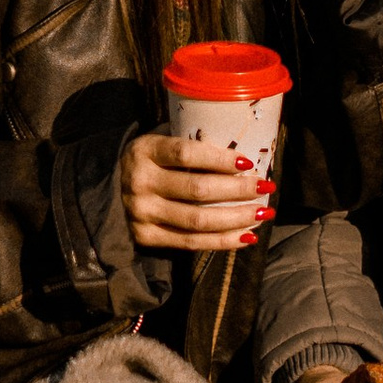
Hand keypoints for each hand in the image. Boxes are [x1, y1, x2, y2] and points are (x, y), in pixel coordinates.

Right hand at [122, 130, 271, 254]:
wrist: (116, 185)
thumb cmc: (156, 158)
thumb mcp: (164, 139)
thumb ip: (194, 142)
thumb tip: (243, 149)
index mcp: (144, 150)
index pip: (186, 154)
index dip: (220, 159)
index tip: (249, 162)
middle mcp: (138, 182)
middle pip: (197, 190)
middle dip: (238, 190)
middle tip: (266, 186)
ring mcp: (140, 213)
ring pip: (198, 220)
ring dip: (237, 218)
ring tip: (264, 212)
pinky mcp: (146, 237)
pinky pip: (191, 243)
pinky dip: (223, 241)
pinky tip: (247, 235)